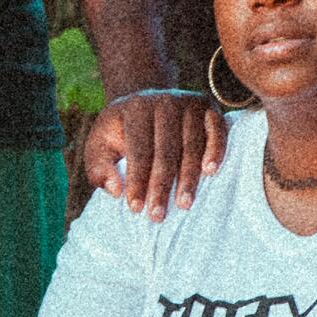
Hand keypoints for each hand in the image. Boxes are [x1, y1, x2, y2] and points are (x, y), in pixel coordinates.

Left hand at [80, 91, 223, 220]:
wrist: (147, 103)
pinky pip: (217, 130)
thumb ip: (99, 170)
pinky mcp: (209, 107)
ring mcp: (189, 102)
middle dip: (161, 185)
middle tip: (158, 215)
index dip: (137, 180)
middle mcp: (164, 101)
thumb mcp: (100, 147)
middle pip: (165, 150)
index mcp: (134, 109)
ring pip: (191, 144)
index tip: (135, 209)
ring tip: (184, 204)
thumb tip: (116, 190)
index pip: (138, 150)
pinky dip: (216, 149)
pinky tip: (211, 171)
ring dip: (189, 177)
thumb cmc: (121, 134)